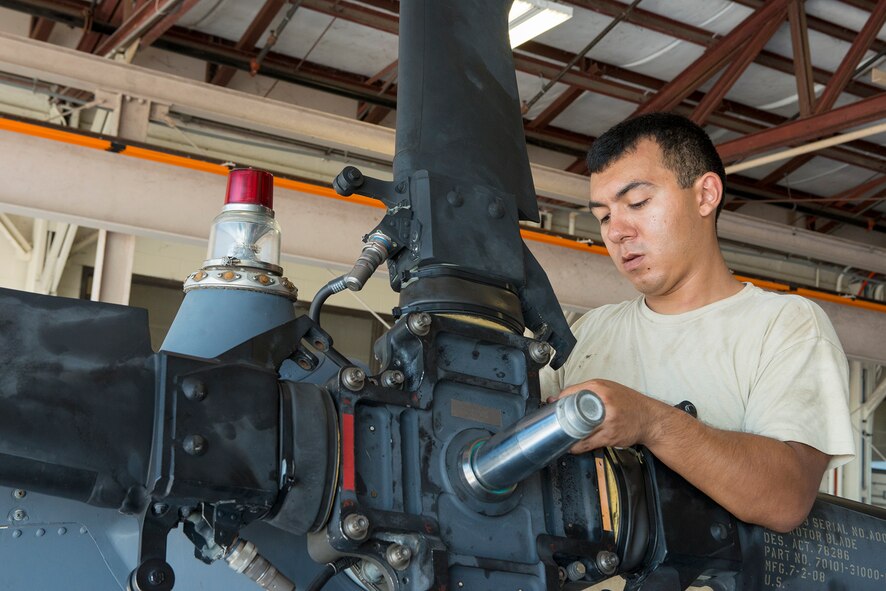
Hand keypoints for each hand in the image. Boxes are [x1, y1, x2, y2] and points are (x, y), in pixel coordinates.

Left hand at [549, 379, 667, 453]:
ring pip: (577, 430)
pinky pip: (587, 444)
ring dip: (566, 435)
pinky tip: (572, 446)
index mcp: (600, 388)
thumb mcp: (607, 389)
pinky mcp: (609, 436)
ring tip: (560, 436)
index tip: (553, 407)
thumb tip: (558, 398)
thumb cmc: (628, 403)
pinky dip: (576, 446)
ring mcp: (606, 420)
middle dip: (560, 419)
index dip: (558, 401)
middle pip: (571, 411)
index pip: (570, 392)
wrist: (650, 419)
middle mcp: (603, 402)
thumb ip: (586, 391)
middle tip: (555, 423)